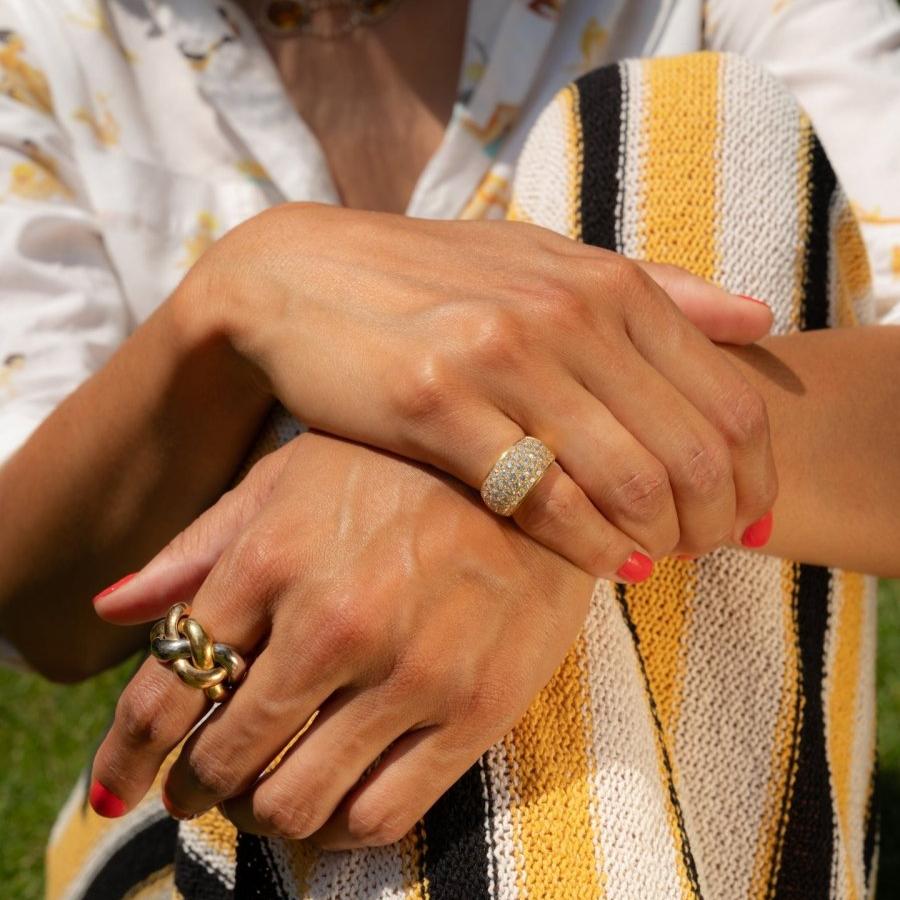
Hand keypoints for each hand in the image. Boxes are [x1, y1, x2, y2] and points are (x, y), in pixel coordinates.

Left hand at [90, 433, 596, 846]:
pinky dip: (337, 828)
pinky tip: (332, 803)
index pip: (166, 686)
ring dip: (262, 813)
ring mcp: (409, 673)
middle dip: (195, 784)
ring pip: (296, 802)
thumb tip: (112, 609)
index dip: (128, 749)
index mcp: (274, 555)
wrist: (536, 469)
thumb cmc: (402, 467)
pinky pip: (380, 814)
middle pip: (224, 755)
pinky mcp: (473, 711)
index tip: (121, 778)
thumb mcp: (293, 476)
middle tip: (200, 783)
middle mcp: (334, 622)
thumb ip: (202, 545)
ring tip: (264, 795)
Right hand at [180, 204, 776, 578]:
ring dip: (657, 540)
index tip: (745, 519)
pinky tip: (605, 566)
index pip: (730, 399)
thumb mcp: (547, 264)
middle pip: (692, 451)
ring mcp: (499, 358)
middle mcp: (565, 314)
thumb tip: (758, 318)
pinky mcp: (434, 405)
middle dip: (715, 522)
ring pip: (627, 481)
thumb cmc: (434, 280)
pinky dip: (589, 546)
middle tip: (706, 554)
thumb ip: (655, 290)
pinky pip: (541, 499)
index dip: (754, 477)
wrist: (302, 277)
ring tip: (654, 563)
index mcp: (605, 282)